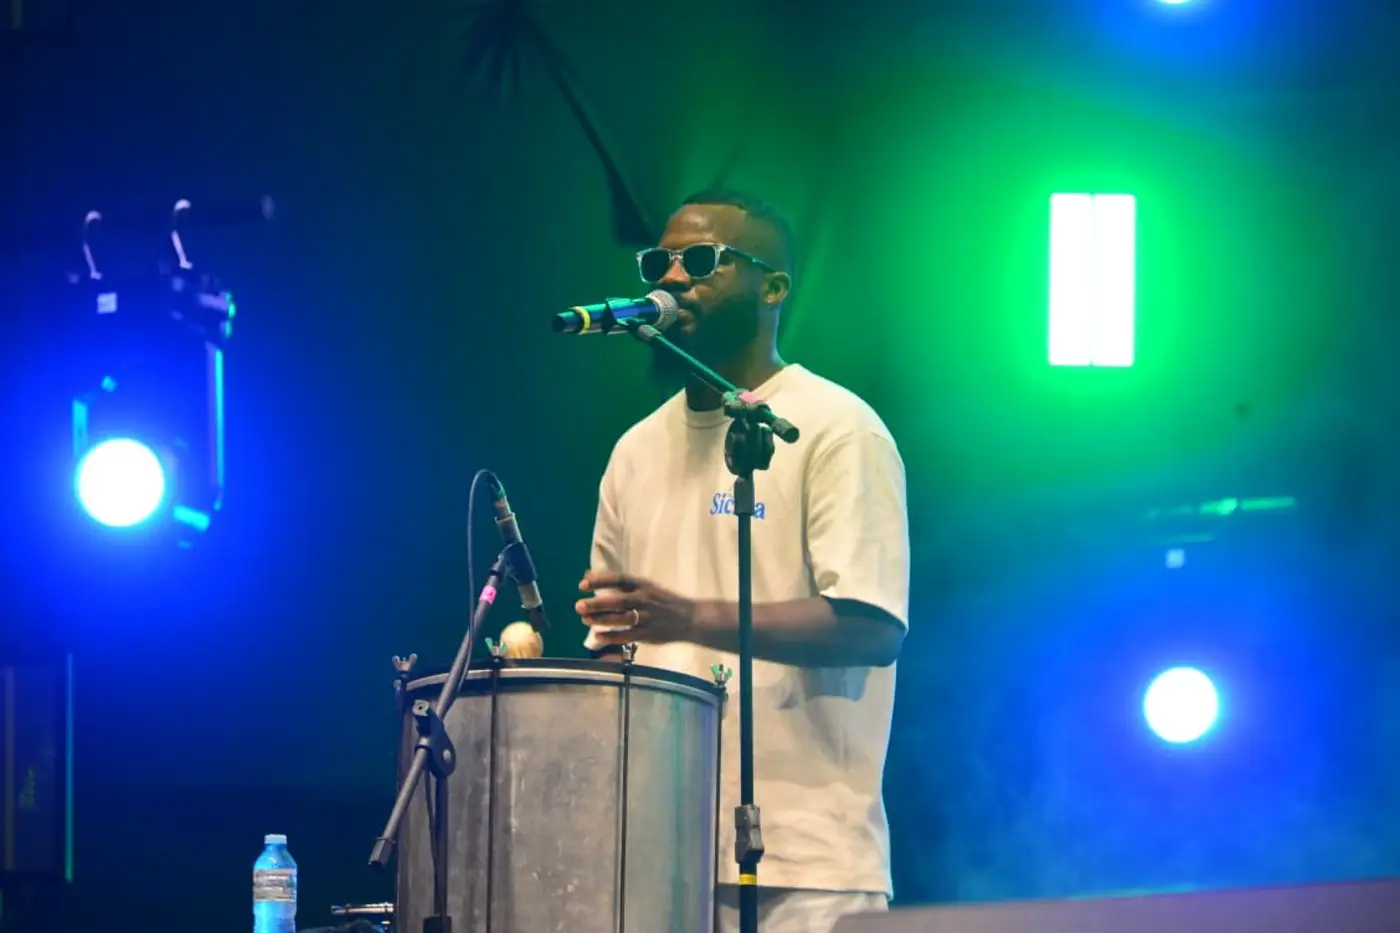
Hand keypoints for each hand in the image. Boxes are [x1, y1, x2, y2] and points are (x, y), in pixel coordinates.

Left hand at [575, 570, 696, 646]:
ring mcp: (648, 617)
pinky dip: (611, 637)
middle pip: (618, 601)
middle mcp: (645, 599)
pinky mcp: (649, 634)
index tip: (582, 585)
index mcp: (644, 585)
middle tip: (579, 606)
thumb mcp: (646, 587)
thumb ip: (620, 584)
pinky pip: (627, 636)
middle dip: (597, 603)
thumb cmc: (663, 601)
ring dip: (601, 620)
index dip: (599, 581)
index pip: (619, 579)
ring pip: (621, 619)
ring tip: (585, 620)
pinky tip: (598, 637)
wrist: (690, 618)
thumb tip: (589, 575)